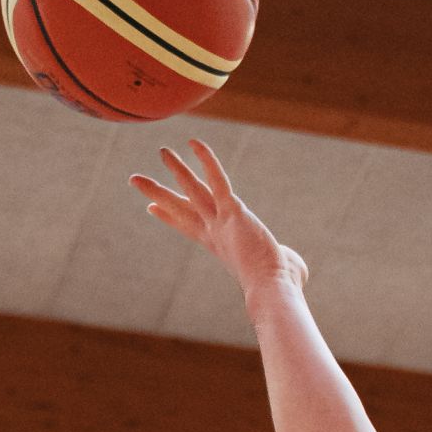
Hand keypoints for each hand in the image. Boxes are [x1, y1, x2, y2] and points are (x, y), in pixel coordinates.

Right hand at [127, 140, 307, 310]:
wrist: (271, 289)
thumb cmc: (280, 285)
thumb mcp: (276, 272)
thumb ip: (284, 264)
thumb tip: (297, 271)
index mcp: (218, 245)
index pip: (188, 226)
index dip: (169, 216)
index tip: (152, 208)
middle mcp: (213, 232)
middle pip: (180, 207)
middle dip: (157, 192)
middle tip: (134, 179)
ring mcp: (220, 221)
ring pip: (193, 190)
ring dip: (177, 169)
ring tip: (163, 151)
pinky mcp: (233, 211)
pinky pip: (217, 181)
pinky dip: (206, 161)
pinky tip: (194, 143)